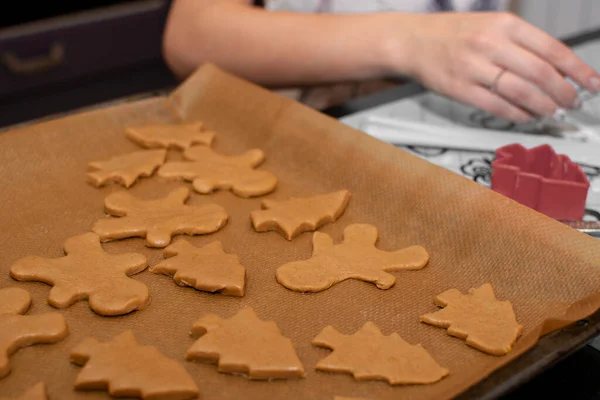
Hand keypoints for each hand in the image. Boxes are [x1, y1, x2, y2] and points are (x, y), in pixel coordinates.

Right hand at [394, 12, 599, 123]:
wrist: (412, 41)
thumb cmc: (453, 34)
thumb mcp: (491, 25)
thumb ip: (522, 44)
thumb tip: (556, 70)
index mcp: (504, 24)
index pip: (552, 48)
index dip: (577, 70)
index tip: (591, 83)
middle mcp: (490, 44)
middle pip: (540, 73)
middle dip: (563, 92)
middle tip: (571, 102)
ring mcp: (473, 68)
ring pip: (520, 92)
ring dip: (542, 107)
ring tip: (551, 112)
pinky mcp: (459, 89)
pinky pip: (496, 106)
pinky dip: (517, 115)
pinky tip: (526, 117)